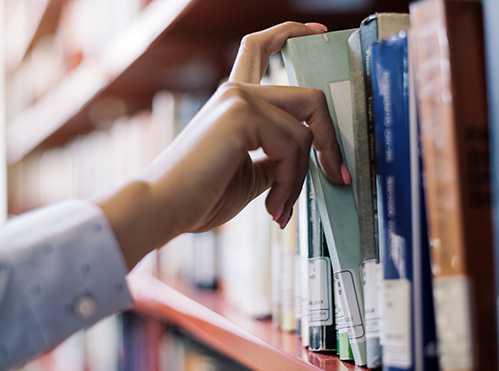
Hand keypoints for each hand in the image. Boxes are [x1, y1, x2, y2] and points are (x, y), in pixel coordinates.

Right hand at [97, 22, 346, 269]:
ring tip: (281, 207)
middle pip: (309, 98)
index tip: (319, 32)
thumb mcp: (252, 174)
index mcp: (234, 100)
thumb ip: (278, 157)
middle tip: (336, 175)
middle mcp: (236, 90)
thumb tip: (310, 159)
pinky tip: (272, 206)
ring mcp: (239, 98)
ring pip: (305, 131)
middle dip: (330, 141)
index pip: (262, 47)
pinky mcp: (241, 113)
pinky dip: (291, 182)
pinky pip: (293, 146)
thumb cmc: (199, 197)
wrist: (163, 209)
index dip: (293, 33)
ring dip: (302, 178)